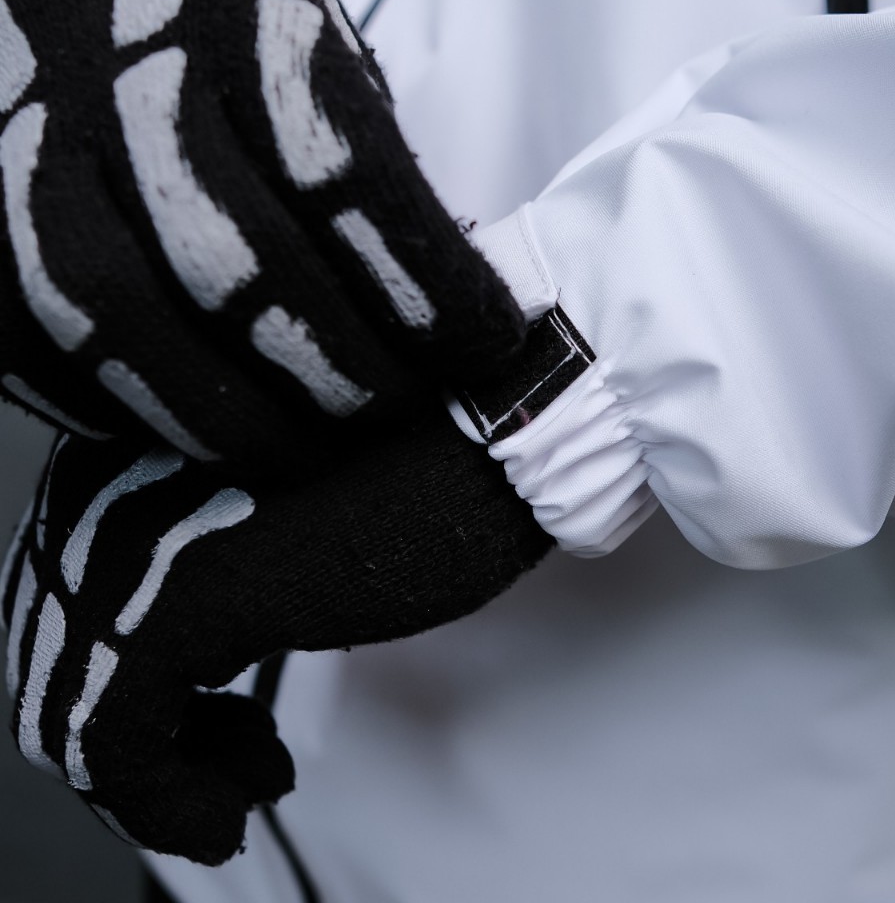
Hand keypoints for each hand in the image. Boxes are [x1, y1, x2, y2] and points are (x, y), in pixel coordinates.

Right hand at [0, 0, 524, 467]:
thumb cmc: (233, 26)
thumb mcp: (317, 34)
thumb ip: (364, 149)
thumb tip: (442, 310)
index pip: (340, 163)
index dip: (422, 280)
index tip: (480, 348)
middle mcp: (103, 41)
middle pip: (226, 251)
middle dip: (330, 364)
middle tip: (392, 413)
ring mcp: (11, 124)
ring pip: (114, 306)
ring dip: (226, 411)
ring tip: (306, 454)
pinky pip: (29, 338)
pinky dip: (123, 406)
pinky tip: (201, 432)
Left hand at [1, 410, 551, 863]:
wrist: (497, 438)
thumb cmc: (421, 468)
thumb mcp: (284, 519)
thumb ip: (206, 560)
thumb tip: (180, 663)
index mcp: (132, 445)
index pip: (58, 584)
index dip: (109, 666)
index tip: (200, 714)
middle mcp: (115, 477)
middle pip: (51, 643)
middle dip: (137, 730)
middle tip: (226, 756)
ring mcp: (145, 533)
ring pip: (63, 697)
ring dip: (153, 777)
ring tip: (239, 781)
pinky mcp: (193, 593)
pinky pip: (109, 738)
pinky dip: (163, 802)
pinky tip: (234, 803)